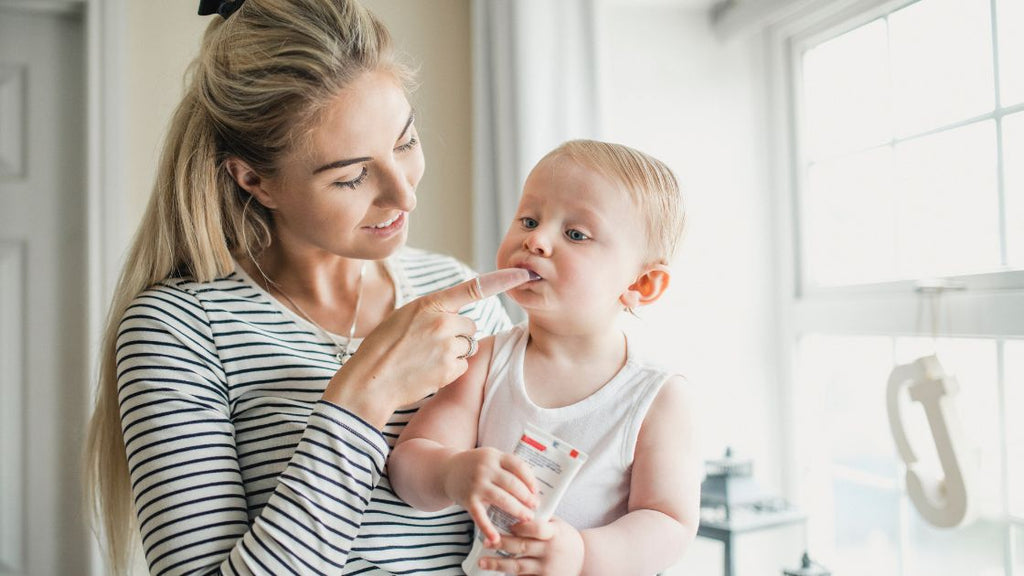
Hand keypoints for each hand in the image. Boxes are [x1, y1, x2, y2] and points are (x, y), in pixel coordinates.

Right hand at [323, 268, 531, 426]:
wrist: (371, 380)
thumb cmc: (383, 347)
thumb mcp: (403, 317)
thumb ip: (431, 311)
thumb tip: (455, 316)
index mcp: (430, 304)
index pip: (472, 288)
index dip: (501, 280)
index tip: (523, 273)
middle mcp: (442, 322)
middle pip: (470, 324)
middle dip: (458, 334)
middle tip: (430, 344)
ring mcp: (447, 346)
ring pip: (468, 345)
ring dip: (454, 352)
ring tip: (426, 358)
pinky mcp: (450, 368)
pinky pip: (463, 365)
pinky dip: (450, 370)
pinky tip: (428, 371)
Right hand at [442, 447, 536, 544]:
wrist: (446, 470)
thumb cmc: (474, 466)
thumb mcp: (490, 458)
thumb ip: (507, 467)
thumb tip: (532, 487)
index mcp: (494, 456)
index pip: (518, 466)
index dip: (530, 480)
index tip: (536, 491)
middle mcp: (485, 468)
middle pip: (513, 484)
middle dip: (527, 498)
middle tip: (535, 507)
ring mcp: (476, 484)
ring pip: (502, 499)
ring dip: (517, 510)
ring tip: (527, 517)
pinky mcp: (468, 499)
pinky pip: (480, 516)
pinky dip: (488, 529)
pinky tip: (496, 538)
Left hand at [478, 517, 584, 575]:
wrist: (584, 561)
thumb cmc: (566, 539)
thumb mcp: (558, 525)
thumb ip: (540, 519)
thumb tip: (516, 506)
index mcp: (555, 533)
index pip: (537, 528)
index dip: (522, 527)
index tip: (510, 525)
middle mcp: (550, 551)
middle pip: (522, 547)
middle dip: (501, 544)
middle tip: (486, 541)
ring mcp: (547, 568)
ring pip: (518, 566)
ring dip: (498, 564)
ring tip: (482, 561)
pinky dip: (510, 575)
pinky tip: (496, 572)